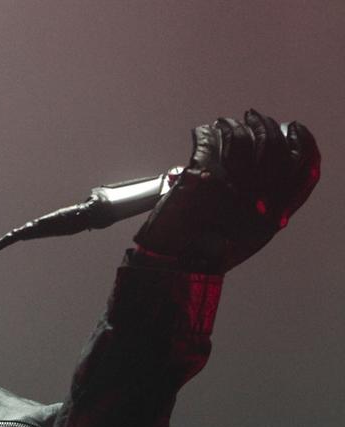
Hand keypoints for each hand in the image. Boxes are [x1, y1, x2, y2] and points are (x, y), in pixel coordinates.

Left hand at [134, 110, 319, 272]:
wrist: (169, 262)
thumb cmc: (205, 250)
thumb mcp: (249, 234)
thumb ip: (268, 206)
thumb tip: (277, 167)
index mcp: (274, 214)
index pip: (304, 168)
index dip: (303, 144)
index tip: (295, 128)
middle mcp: (256, 198)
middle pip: (274, 147)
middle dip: (266, 126)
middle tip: (253, 116)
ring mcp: (228, 184)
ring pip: (242, 139)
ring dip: (232, 126)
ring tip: (224, 123)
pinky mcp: (198, 175)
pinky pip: (208, 140)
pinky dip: (204, 132)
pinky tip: (201, 132)